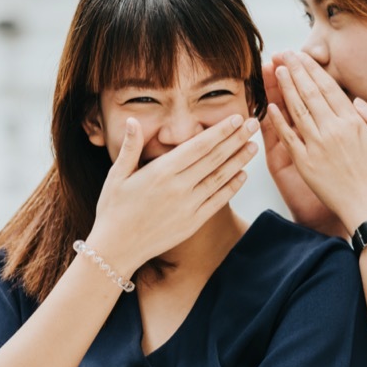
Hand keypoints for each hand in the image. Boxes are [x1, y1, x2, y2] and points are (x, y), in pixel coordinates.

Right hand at [87, 114, 259, 271]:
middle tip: (253, 124)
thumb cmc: (113, 209)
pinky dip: (232, 187)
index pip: (198, 146)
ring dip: (239, 161)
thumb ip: (130, 147)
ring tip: (253, 146)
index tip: (234, 118)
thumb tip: (133, 121)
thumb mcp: (117, 175)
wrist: (116, 249)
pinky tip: (242, 175)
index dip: (220, 131)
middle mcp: (179, 187)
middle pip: (214, 158)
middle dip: (236, 139)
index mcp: (161, 171)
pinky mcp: (193, 222)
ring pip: (220, 178)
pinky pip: (218, 201)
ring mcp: (188, 206)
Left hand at [266, 51, 366, 230]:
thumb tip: (357, 100)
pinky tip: (269, 107)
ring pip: (297, 110)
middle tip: (283, 55)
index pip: (329, 88)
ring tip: (276, 70)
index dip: (313, 70)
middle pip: (310, 93)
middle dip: (296, 71)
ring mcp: (317, 146)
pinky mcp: (304, 164)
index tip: (302, 56)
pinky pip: (288, 138)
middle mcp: (333, 130)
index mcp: (353, 122)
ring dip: (285, 88)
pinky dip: (278, 121)